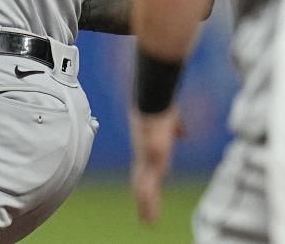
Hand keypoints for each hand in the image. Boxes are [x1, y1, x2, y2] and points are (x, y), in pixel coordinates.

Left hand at [129, 106, 184, 223]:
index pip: (146, 171)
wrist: (152, 101)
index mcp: (149, 149)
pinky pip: (149, 184)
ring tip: (148, 222)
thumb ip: (176, 128)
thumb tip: (181, 132)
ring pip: (145, 188)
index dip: (146, 184)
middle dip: (144, 200)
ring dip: (147, 205)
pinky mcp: (151, 160)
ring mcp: (146, 159)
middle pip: (142, 182)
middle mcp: (145, 156)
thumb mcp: (171, 122)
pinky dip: (148, 200)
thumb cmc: (162, 107)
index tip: (146, 195)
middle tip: (145, 217)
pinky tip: (148, 211)